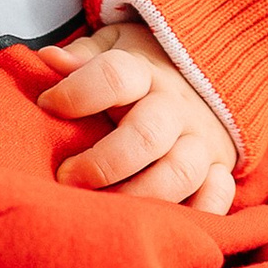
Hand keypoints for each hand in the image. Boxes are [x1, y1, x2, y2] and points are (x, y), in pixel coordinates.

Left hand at [38, 18, 238, 209]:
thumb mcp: (114, 46)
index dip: (76, 92)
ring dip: (139, 195)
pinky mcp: (220, 167)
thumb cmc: (142, 70)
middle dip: (103, 163)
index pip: (115, 76)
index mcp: (144, 72)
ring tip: (104, 208)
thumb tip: (49, 59)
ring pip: (180, 172)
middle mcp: (175, 106)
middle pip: (146, 135)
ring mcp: (201, 138)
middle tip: (67, 177)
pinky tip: (164, 221)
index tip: (47, 105)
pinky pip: (218, 195)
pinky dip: (198, 211)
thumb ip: (82, 56)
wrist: (209, 74)